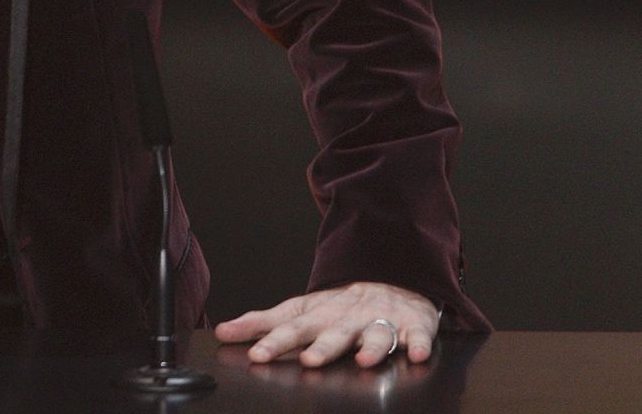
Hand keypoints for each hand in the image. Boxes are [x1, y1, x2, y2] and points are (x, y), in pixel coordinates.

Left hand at [214, 281, 438, 367]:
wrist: (389, 281)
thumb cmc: (337, 306)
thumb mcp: (298, 311)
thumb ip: (261, 323)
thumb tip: (221, 331)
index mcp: (318, 316)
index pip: (292, 328)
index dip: (273, 341)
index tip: (256, 354)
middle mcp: (347, 318)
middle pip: (332, 332)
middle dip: (321, 346)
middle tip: (308, 359)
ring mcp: (380, 321)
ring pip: (376, 334)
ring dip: (370, 346)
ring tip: (362, 359)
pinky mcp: (411, 325)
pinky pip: (419, 335)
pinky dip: (419, 343)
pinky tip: (418, 354)